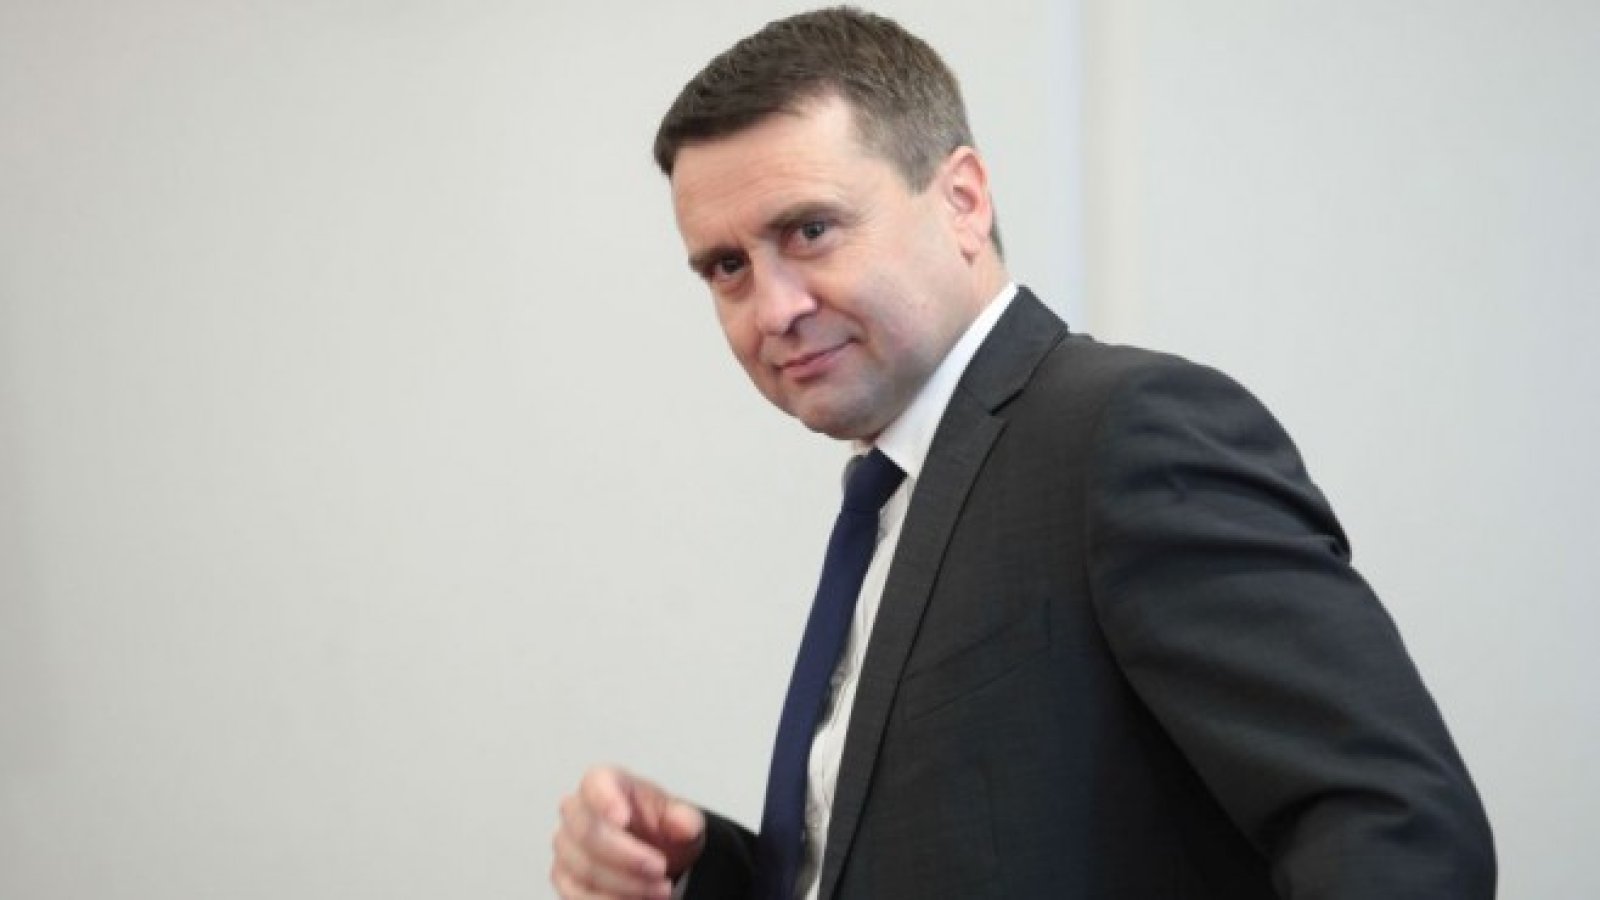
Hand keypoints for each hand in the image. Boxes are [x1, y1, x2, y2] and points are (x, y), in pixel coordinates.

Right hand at [551, 765, 705, 899]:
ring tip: (659, 891)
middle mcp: (578, 811)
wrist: (656, 856)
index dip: (605, 800)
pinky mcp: (565, 878)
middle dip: (627, 856)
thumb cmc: (659, 829)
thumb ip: (684, 819)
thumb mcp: (682, 819)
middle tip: (659, 869)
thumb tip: (684, 825)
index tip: (623, 819)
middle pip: (587, 832)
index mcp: (605, 783)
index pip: (595, 783)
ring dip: (625, 885)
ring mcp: (567, 846)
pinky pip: (578, 896)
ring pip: (585, 869)